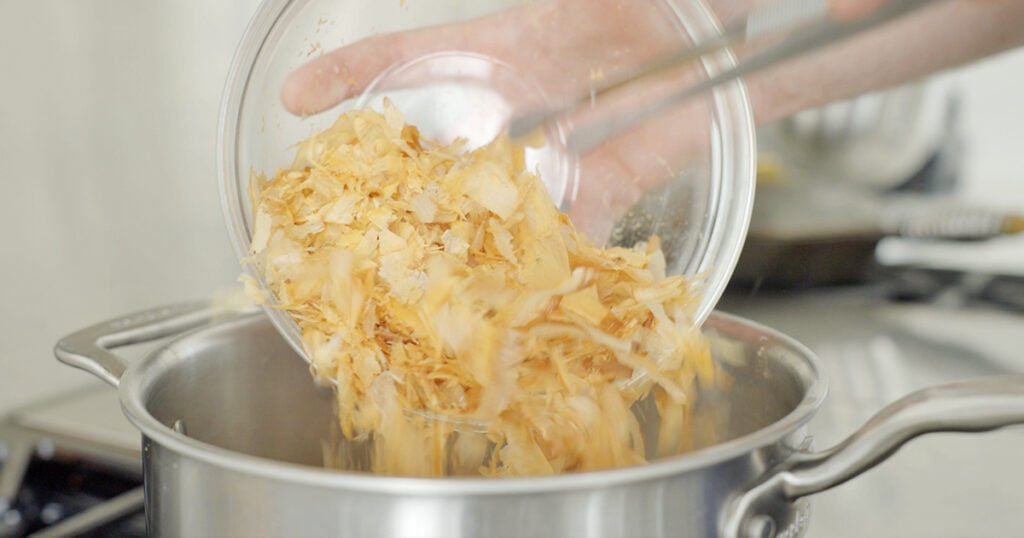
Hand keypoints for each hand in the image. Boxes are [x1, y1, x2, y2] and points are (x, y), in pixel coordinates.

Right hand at [281, 0, 722, 241]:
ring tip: (432, 284)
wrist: (738, 32)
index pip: (414, 56)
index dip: (353, 73)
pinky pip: (575, 231)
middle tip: (353, 233)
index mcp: (510, 47)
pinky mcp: (610, 181)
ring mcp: (562, 147)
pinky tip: (531, 297)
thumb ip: (572, 12)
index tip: (293, 100)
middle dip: (398, 190)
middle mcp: (522, 104)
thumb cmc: (674, 2)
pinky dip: (558, 264)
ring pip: (497, 203)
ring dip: (469, 241)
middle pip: (442, 148)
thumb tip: (532, 89)